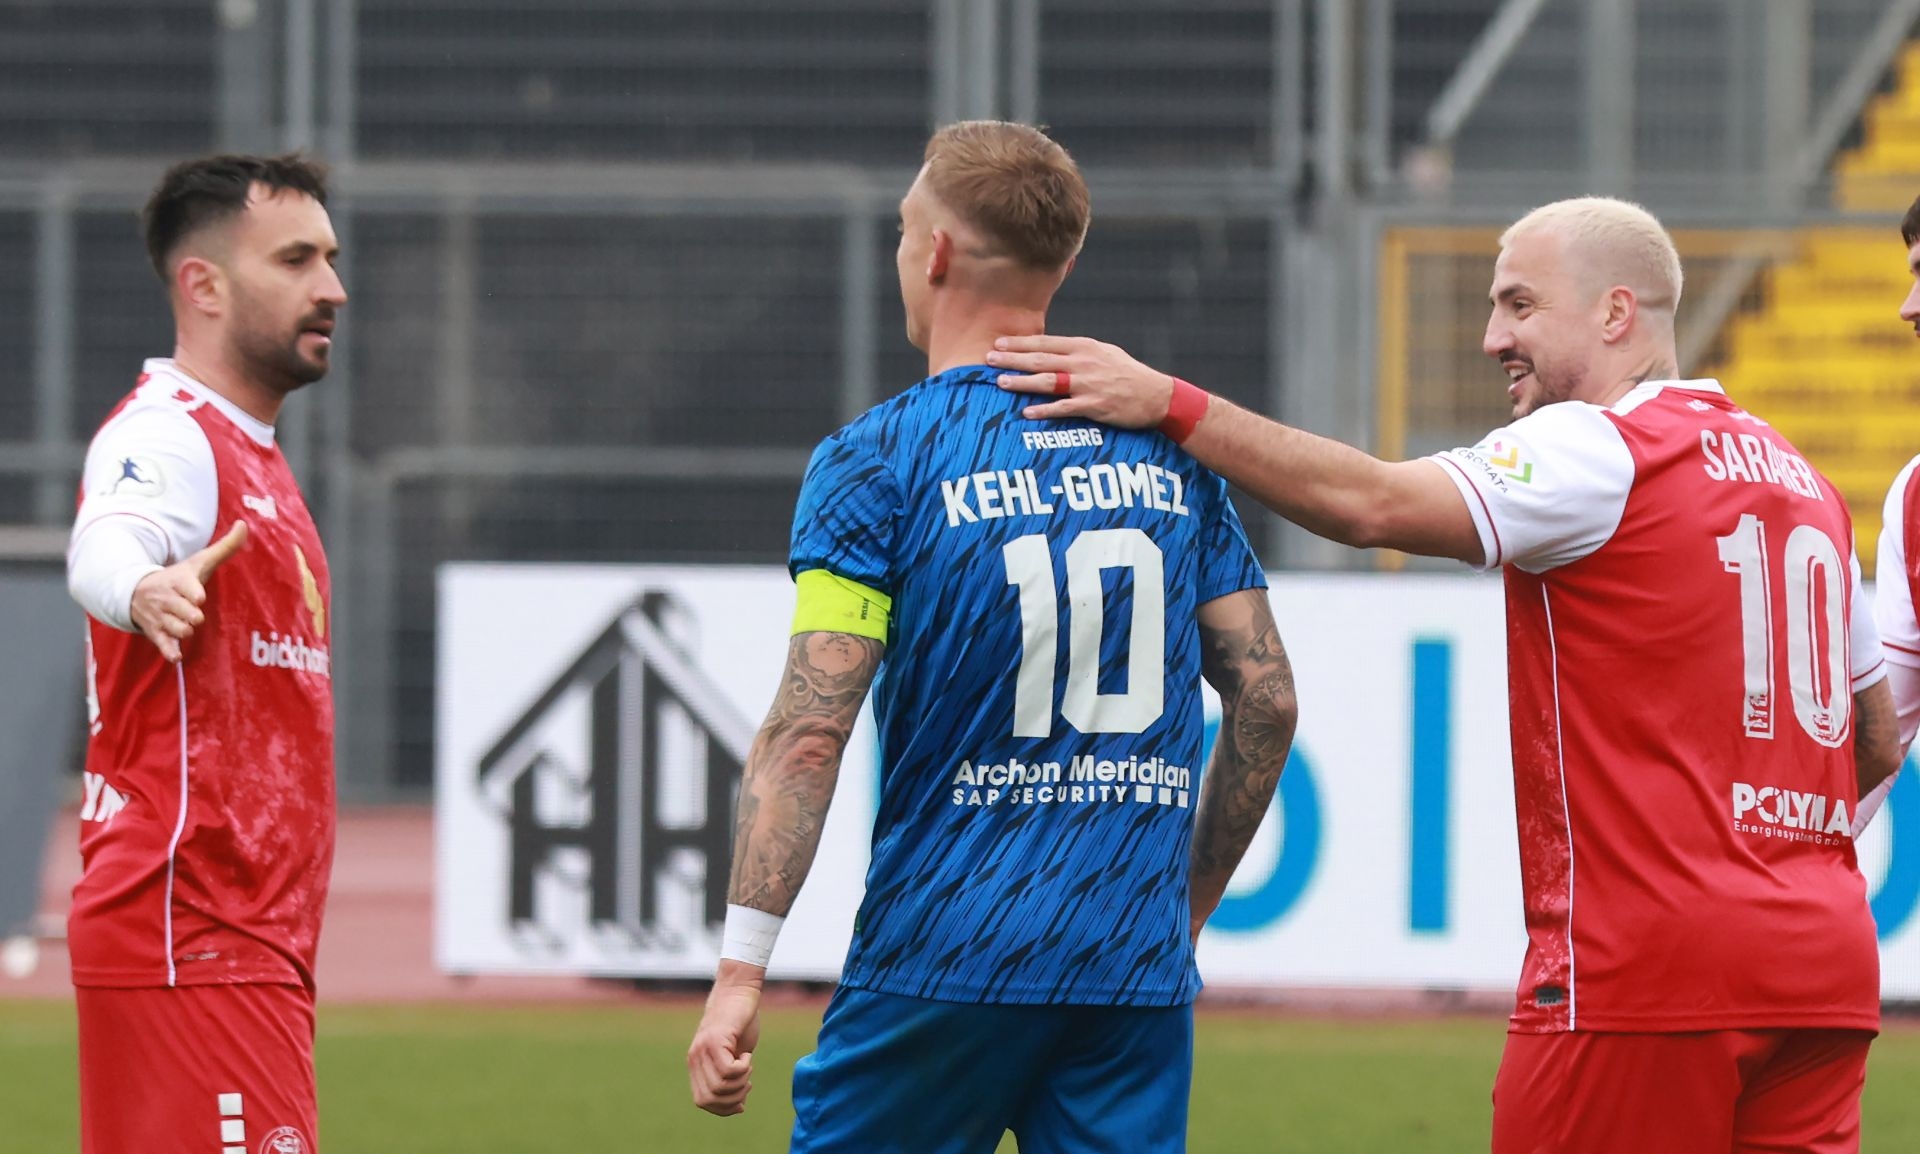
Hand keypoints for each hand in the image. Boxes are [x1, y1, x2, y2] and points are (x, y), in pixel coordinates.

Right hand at [129, 521, 248, 662]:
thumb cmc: (179, 578)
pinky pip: (162, 645)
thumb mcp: (199, 561)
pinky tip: (177, 655)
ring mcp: (160, 617)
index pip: (186, 587)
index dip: (193, 593)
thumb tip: (245, 524)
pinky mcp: (155, 633)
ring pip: (177, 629)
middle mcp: (168, 600)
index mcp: (179, 581)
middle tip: (195, 614)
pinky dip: (169, 651)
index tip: (199, 597)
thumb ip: (225, 547)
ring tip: (186, 625)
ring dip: (184, 631)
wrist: (137, 591)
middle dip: (192, 616)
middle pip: (185, 613)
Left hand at [688, 961, 764, 1115]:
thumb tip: (737, 1106)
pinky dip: (744, 1068)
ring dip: (741, 1083)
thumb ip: (729, 1078)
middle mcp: (695, 1059)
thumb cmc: (739, 1023)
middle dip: (734, 1099)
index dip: (724, 1108)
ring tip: (748, 1067)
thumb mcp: (733, 1055)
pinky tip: (748, 1054)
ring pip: (720, 1086)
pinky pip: (729, 1070)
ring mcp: (703, 1049)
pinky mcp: (715, 1039)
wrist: (739, 992)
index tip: (741, 1100)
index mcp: (697, 1065)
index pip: (703, 1102)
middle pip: (710, 1099)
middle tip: (748, 1082)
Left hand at [986, 335, 1175, 427]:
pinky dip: (1044, 411)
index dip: (1020, 343)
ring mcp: (1087, 385)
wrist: (1156, 395)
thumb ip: (1078, 351)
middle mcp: (1083, 363)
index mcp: (1084, 347)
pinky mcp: (1093, 407)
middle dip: (1012, 359)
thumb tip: (1053, 350)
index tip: (999, 343)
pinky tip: (1027, 412)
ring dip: (1022, 382)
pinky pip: (1063, 409)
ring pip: (1047, 382)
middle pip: (1041, 359)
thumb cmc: (1128, 374)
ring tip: (1000, 382)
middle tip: (989, 358)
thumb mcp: (1104, 353)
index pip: (1046, 342)